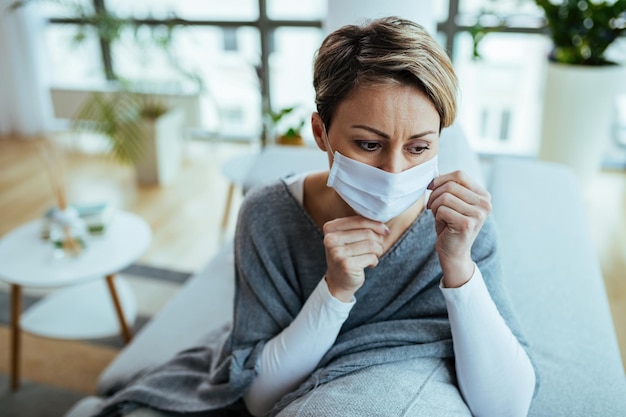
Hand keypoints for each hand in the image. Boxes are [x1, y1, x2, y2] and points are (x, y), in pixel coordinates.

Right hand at [322, 216, 388, 301]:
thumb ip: (361, 227)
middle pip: (367, 233)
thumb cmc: (347, 255)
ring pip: (371, 245)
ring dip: (378, 251)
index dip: (376, 225)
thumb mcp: (349, 237)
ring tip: (374, 255)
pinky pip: (371, 257)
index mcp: (330, 228)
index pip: (359, 220)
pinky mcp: (346, 265)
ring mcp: (337, 253)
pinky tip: (368, 264)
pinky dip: (374, 261)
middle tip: (378, 247)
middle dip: (378, 240)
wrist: (338, 280)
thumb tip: (384, 226)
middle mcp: (331, 239)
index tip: (385, 231)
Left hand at [427, 171, 490, 286]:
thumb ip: (449, 186)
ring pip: (445, 197)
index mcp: (483, 195)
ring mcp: (478, 214)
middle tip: (432, 206)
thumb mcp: (452, 202)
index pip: (460, 175)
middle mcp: (485, 203)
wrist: (453, 252)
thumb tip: (436, 172)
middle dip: (434, 194)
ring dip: (435, 205)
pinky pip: (442, 210)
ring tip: (438, 215)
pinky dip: (436, 216)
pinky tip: (443, 224)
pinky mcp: (467, 224)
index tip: (431, 187)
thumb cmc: (450, 225)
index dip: (441, 179)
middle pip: (450, 185)